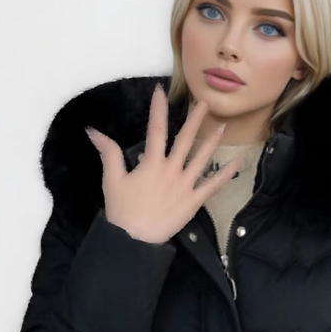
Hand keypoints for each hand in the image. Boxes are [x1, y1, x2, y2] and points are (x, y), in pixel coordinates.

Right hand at [84, 85, 241, 244]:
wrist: (135, 239)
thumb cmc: (122, 211)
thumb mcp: (111, 180)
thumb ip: (108, 153)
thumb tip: (93, 131)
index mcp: (151, 163)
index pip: (156, 130)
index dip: (158, 109)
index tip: (160, 92)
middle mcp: (171, 170)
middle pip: (185, 139)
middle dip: (194, 119)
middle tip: (204, 103)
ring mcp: (185, 186)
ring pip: (201, 159)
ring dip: (212, 141)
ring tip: (222, 126)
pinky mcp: (193, 201)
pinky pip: (212, 186)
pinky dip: (225, 175)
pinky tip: (237, 164)